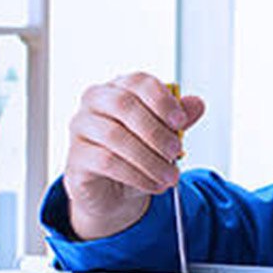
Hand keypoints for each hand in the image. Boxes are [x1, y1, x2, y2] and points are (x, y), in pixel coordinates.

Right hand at [61, 72, 205, 239]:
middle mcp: (95, 102)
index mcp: (119, 88)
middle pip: (124, 105)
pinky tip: (153, 184)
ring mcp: (81, 127)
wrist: (114, 191)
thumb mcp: (163, 137)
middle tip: (177, 151)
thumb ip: (178, 119)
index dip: (162, 100)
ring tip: (170, 175)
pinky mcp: (76, 156)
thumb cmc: (137, 156)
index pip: (138, 82)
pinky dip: (136, 175)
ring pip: (115, 136)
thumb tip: (196, 104)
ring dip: (149, 159)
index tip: (181, 121)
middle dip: (156, 131)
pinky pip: (107, 162)